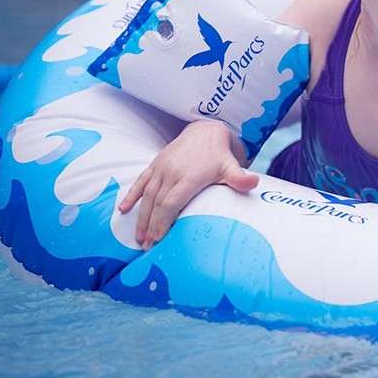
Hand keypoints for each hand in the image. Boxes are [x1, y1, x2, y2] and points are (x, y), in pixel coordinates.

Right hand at [118, 120, 257, 249]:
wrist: (206, 130)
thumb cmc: (220, 154)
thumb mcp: (231, 165)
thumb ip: (239, 177)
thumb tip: (254, 183)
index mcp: (189, 177)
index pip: (171, 203)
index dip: (163, 222)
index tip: (159, 239)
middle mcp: (172, 173)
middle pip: (157, 204)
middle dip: (151, 226)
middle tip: (147, 247)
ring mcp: (161, 168)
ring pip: (146, 196)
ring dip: (141, 217)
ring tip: (139, 238)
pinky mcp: (155, 164)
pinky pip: (140, 181)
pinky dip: (131, 196)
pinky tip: (123, 210)